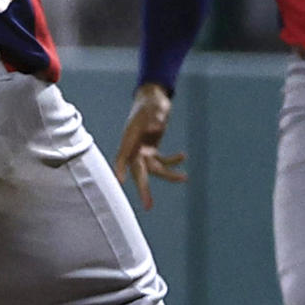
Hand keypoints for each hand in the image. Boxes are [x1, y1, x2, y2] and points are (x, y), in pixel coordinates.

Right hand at [113, 83, 185, 209]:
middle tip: (149, 206)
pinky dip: (172, 161)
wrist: (153, 98)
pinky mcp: (151, 150)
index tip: (120, 181)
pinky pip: (162, 161)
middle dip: (144, 188)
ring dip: (168, 175)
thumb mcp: (156, 108)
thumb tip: (156, 127)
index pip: (122, 156)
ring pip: (154, 169)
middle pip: (138, 171)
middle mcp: (134, 148)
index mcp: (129, 138)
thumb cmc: (152, 102)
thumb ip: (155, 117)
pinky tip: (183, 156)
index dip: (121, 169)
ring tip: (184, 177)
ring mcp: (142, 150)